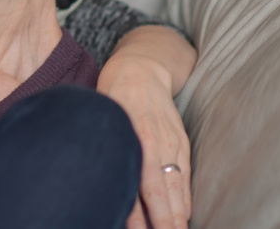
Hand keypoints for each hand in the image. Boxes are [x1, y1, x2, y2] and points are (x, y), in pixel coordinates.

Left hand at [98, 55, 191, 228]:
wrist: (142, 67)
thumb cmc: (112, 92)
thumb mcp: (102, 115)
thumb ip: (104, 146)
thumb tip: (95, 179)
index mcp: (133, 139)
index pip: (135, 189)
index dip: (137, 217)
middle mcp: (155, 146)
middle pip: (161, 197)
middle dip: (163, 224)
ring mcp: (172, 146)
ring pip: (177, 191)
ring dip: (176, 219)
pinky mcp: (182, 143)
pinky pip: (185, 178)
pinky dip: (185, 200)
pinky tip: (183, 216)